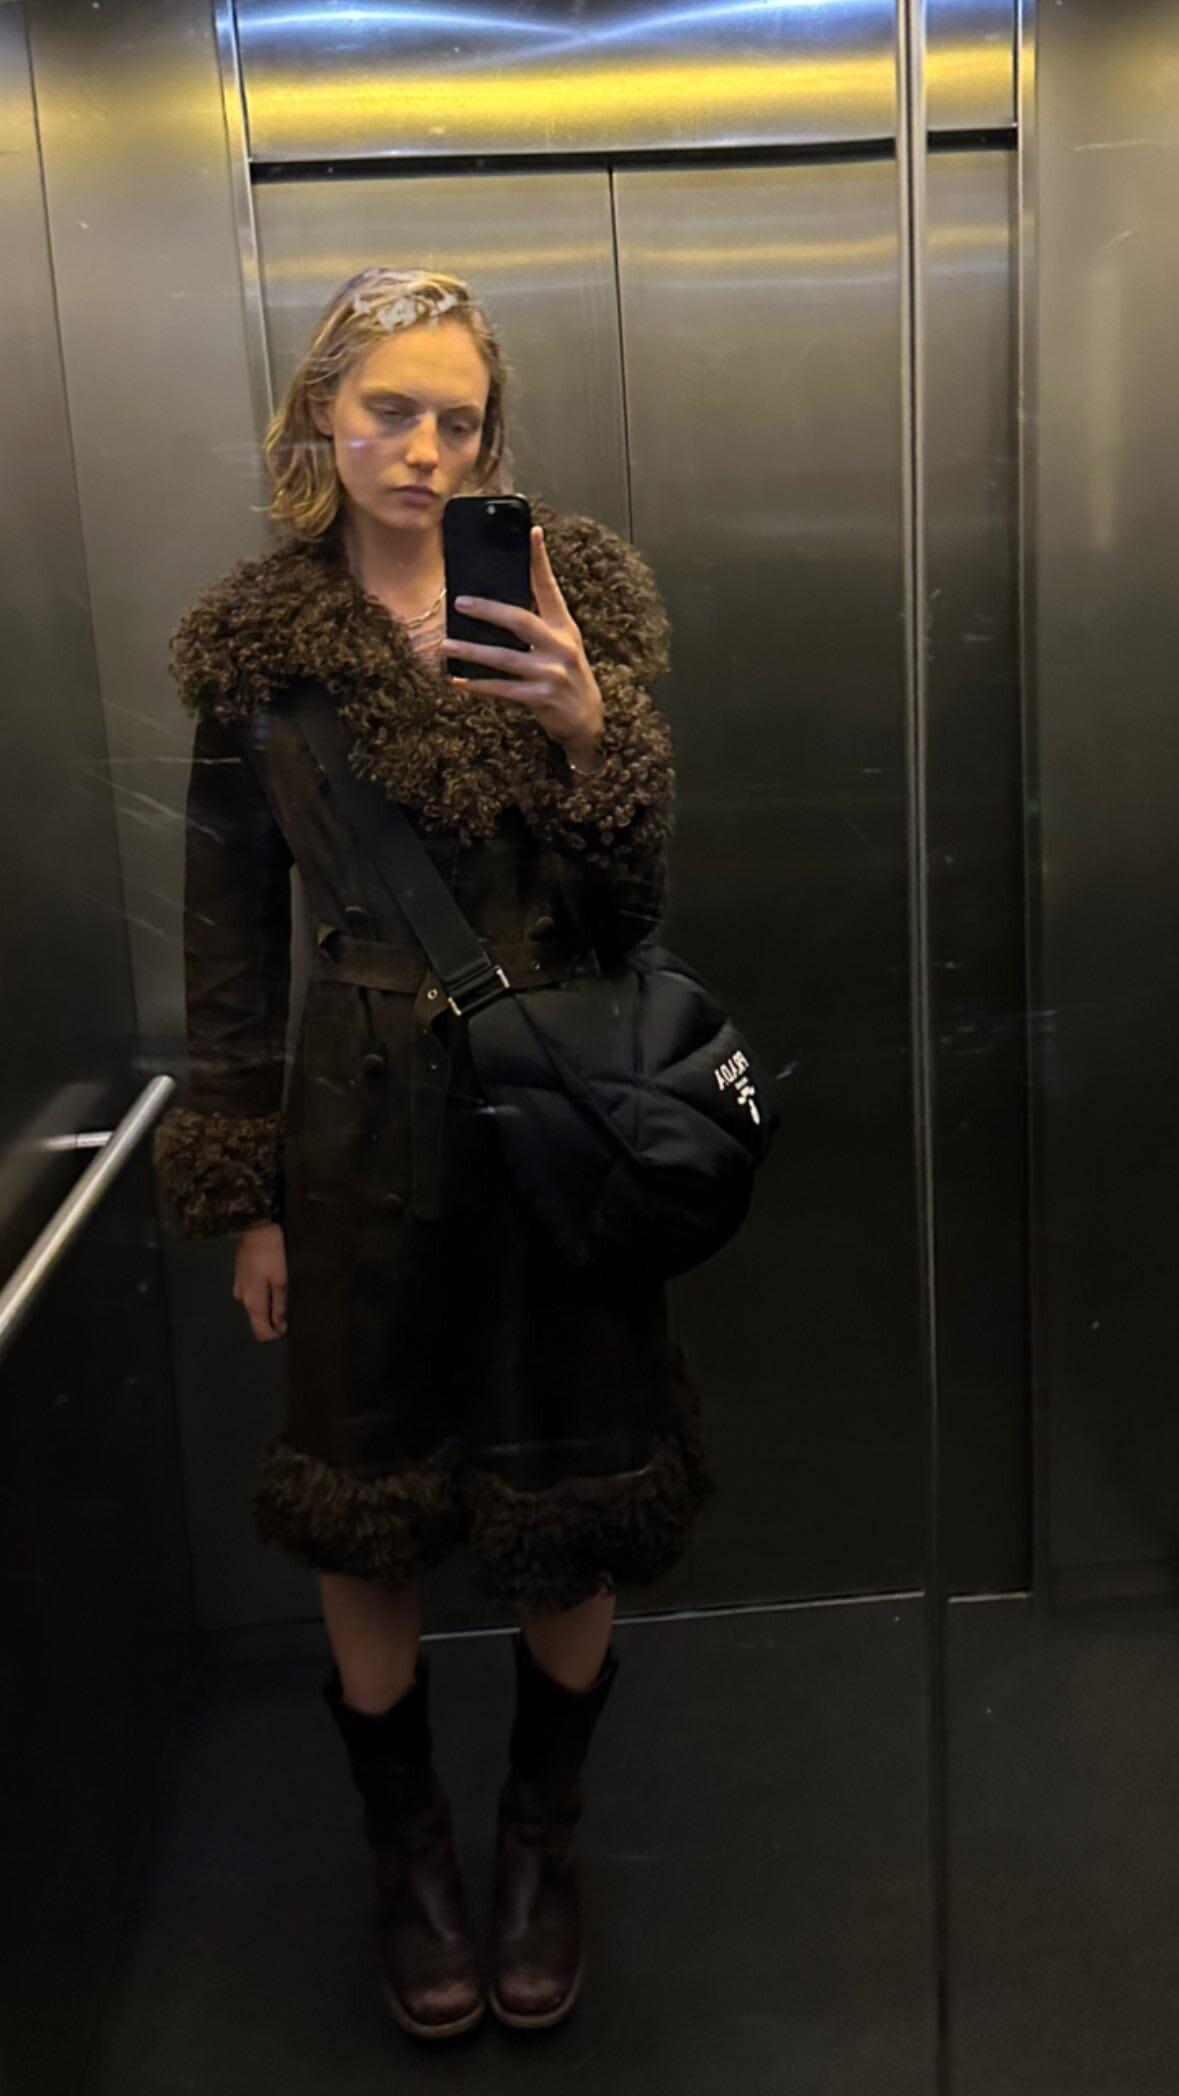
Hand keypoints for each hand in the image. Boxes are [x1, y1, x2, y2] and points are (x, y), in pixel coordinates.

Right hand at [233, 1222, 287, 1341]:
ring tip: (288, 1286)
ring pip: (259, 1303)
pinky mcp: (242, 1273)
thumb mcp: (282, 1280)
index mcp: (252, 1303)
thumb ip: (281, 1305)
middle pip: (260, 1318)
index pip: (261, 1333)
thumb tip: (281, 1326)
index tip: (292, 1324)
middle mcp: (242, 1298)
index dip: (277, 1334)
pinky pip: (256, 1290)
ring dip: (273, 1300)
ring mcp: (240, 1285)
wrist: (254, 1224)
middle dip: (277, 1316)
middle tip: (294, 1301)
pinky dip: (267, 1289)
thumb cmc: (271, 1252)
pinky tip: (277, 1275)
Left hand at [440, 525, 603, 766]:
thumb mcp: (562, 645)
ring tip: (445, 646)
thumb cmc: (567, 677)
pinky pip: (503, 689)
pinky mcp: (541, 698)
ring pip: (504, 658)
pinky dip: (479, 685)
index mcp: (565, 627)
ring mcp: (551, 673)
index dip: (541, 560)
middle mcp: (561, 646)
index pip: (550, 588)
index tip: (533, 532)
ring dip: (472, 652)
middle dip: (488, 610)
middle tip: (459, 602)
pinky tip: (459, 681)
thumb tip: (498, 606)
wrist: (588, 721)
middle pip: (520, 620)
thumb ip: (540, 624)